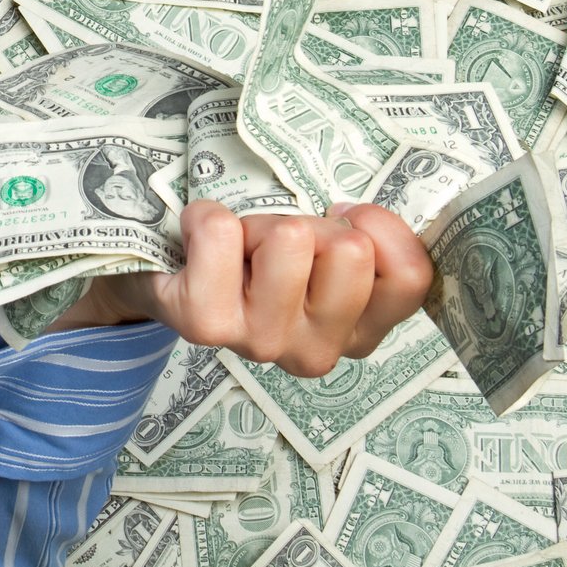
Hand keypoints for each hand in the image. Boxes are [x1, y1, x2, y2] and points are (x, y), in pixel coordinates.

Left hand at [50, 200, 432, 376]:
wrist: (156, 277)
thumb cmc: (249, 256)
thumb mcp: (321, 244)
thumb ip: (367, 237)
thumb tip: (363, 216)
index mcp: (359, 331)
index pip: (410, 275)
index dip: (376, 226)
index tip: (338, 220)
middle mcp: (318, 350)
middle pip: (350, 250)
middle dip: (306, 222)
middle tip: (270, 243)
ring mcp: (263, 342)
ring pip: (291, 238)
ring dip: (257, 223)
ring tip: (235, 247)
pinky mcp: (207, 323)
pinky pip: (222, 233)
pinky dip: (205, 217)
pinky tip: (196, 241)